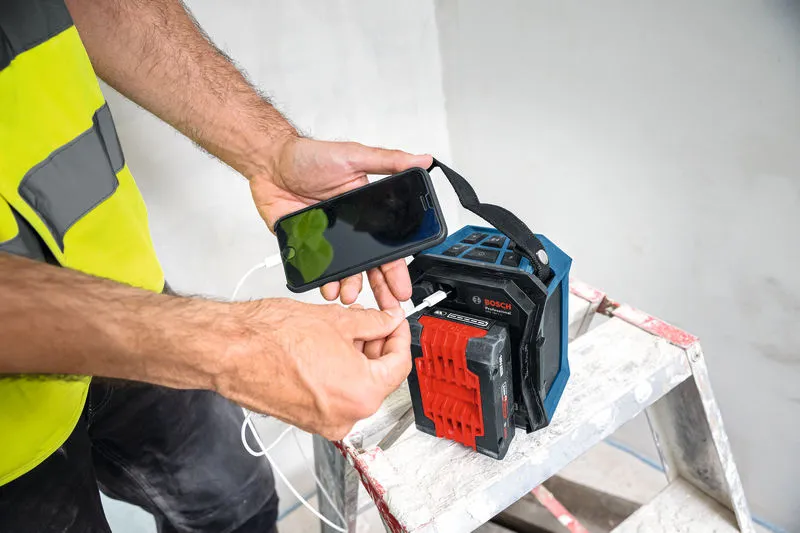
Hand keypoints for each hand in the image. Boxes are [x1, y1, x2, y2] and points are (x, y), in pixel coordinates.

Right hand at [216, 298, 411, 439]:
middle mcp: (345, 416)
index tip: (394, 322)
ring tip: (342, 330)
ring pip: (356, 387)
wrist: (229, 351)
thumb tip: (387, 320)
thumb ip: (372, 322)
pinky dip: (338, 373)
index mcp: (361, 393)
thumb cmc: (270, 339)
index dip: (399, 335)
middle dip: (377, 346)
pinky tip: (327, 348)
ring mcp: (324, 421)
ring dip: (357, 359)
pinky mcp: (306, 419)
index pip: (399, 364)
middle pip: (378, 378)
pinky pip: (334, 396)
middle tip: (370, 321)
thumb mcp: (336, 320)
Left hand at [249, 137, 431, 309]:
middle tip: (387, 306)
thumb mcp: (354, 156)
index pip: (387, 247)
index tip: (403, 287)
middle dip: (380, 289)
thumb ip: (389, 161)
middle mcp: (349, 229)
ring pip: (343, 271)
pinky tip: (327, 287)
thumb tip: (421, 159)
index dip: (396, 269)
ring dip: (349, 286)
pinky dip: (321, 280)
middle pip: (369, 266)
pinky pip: (315, 268)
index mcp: (366, 211)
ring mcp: (327, 239)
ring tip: (350, 296)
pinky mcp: (305, 245)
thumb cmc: (310, 156)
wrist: (270, 163)